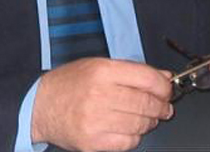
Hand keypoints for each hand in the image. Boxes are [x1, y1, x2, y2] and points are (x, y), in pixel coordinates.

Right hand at [31, 58, 173, 150]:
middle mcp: (99, 94)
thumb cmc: (70, 84)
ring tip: (147, 118)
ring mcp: (95, 120)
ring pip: (140, 124)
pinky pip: (128, 142)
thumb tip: (164, 78)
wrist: (41, 106)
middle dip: (162, 106)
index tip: (167, 90)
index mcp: (101, 71)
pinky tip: (130, 129)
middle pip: (146, 103)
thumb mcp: (98, 66)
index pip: (146, 78)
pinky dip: (135, 137)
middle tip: (164, 107)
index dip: (163, 86)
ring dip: (150, 122)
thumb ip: (132, 71)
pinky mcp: (92, 142)